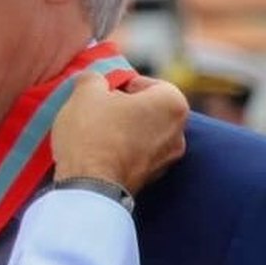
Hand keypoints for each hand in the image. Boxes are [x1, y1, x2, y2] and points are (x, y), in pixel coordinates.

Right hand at [52, 73, 187, 193]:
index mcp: (173, 103)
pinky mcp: (152, 180)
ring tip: (94, 134)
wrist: (89, 186)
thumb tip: (94, 81)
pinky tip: (98, 154)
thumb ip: (94, 79)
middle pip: (148, 110)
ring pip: (143, 135)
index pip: (148, 84)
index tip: (103, 94)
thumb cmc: (92, 133)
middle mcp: (179, 133)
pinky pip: (137, 157)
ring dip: (123, 131)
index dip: (121, 85)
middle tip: (97, 112)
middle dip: (124, 109)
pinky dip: (122, 153)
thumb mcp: (86, 92)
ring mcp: (167, 160)